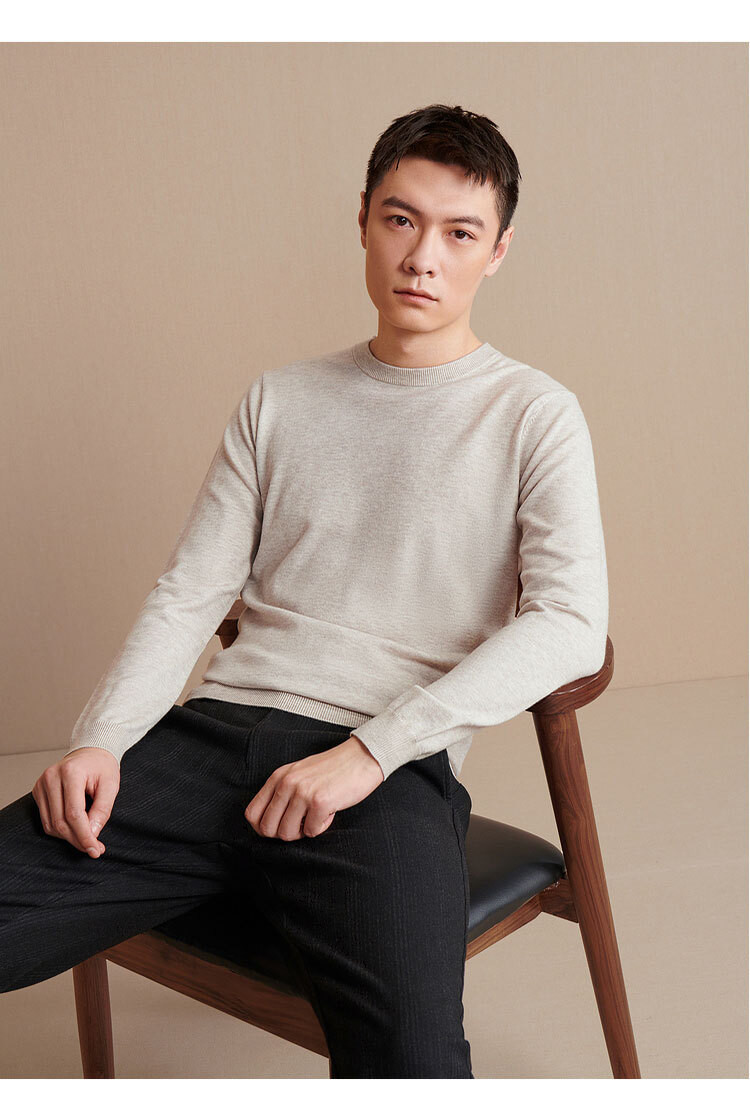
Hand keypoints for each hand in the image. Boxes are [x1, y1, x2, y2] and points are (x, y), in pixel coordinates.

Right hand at [32, 747, 120, 857]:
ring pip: (51, 825)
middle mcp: (51, 777)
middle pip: (60, 822)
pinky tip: (75, 828)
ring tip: (86, 838)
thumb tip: (92, 834)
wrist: (90, 753)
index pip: (74, 814)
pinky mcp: (38, 791)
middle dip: (78, 840)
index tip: (95, 849)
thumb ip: (102, 810)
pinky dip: (60, 829)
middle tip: (94, 848)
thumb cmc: (102, 767)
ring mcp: (41, 784)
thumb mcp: (111, 785)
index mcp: (71, 773)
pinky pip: (46, 820)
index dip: (84, 836)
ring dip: (69, 837)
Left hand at [244, 735, 383, 840]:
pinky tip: (330, 811)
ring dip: (304, 830)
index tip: (281, 825)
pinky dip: (322, 827)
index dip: (264, 828)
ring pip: (288, 834)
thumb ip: (282, 793)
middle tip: (302, 823)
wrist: (362, 757)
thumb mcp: (299, 774)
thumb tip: (268, 824)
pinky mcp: (320, 802)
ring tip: (317, 815)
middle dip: (285, 833)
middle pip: (268, 829)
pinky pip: (312, 832)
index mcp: (278, 777)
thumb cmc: (332, 769)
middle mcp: (286, 783)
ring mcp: (302, 792)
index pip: (252, 814)